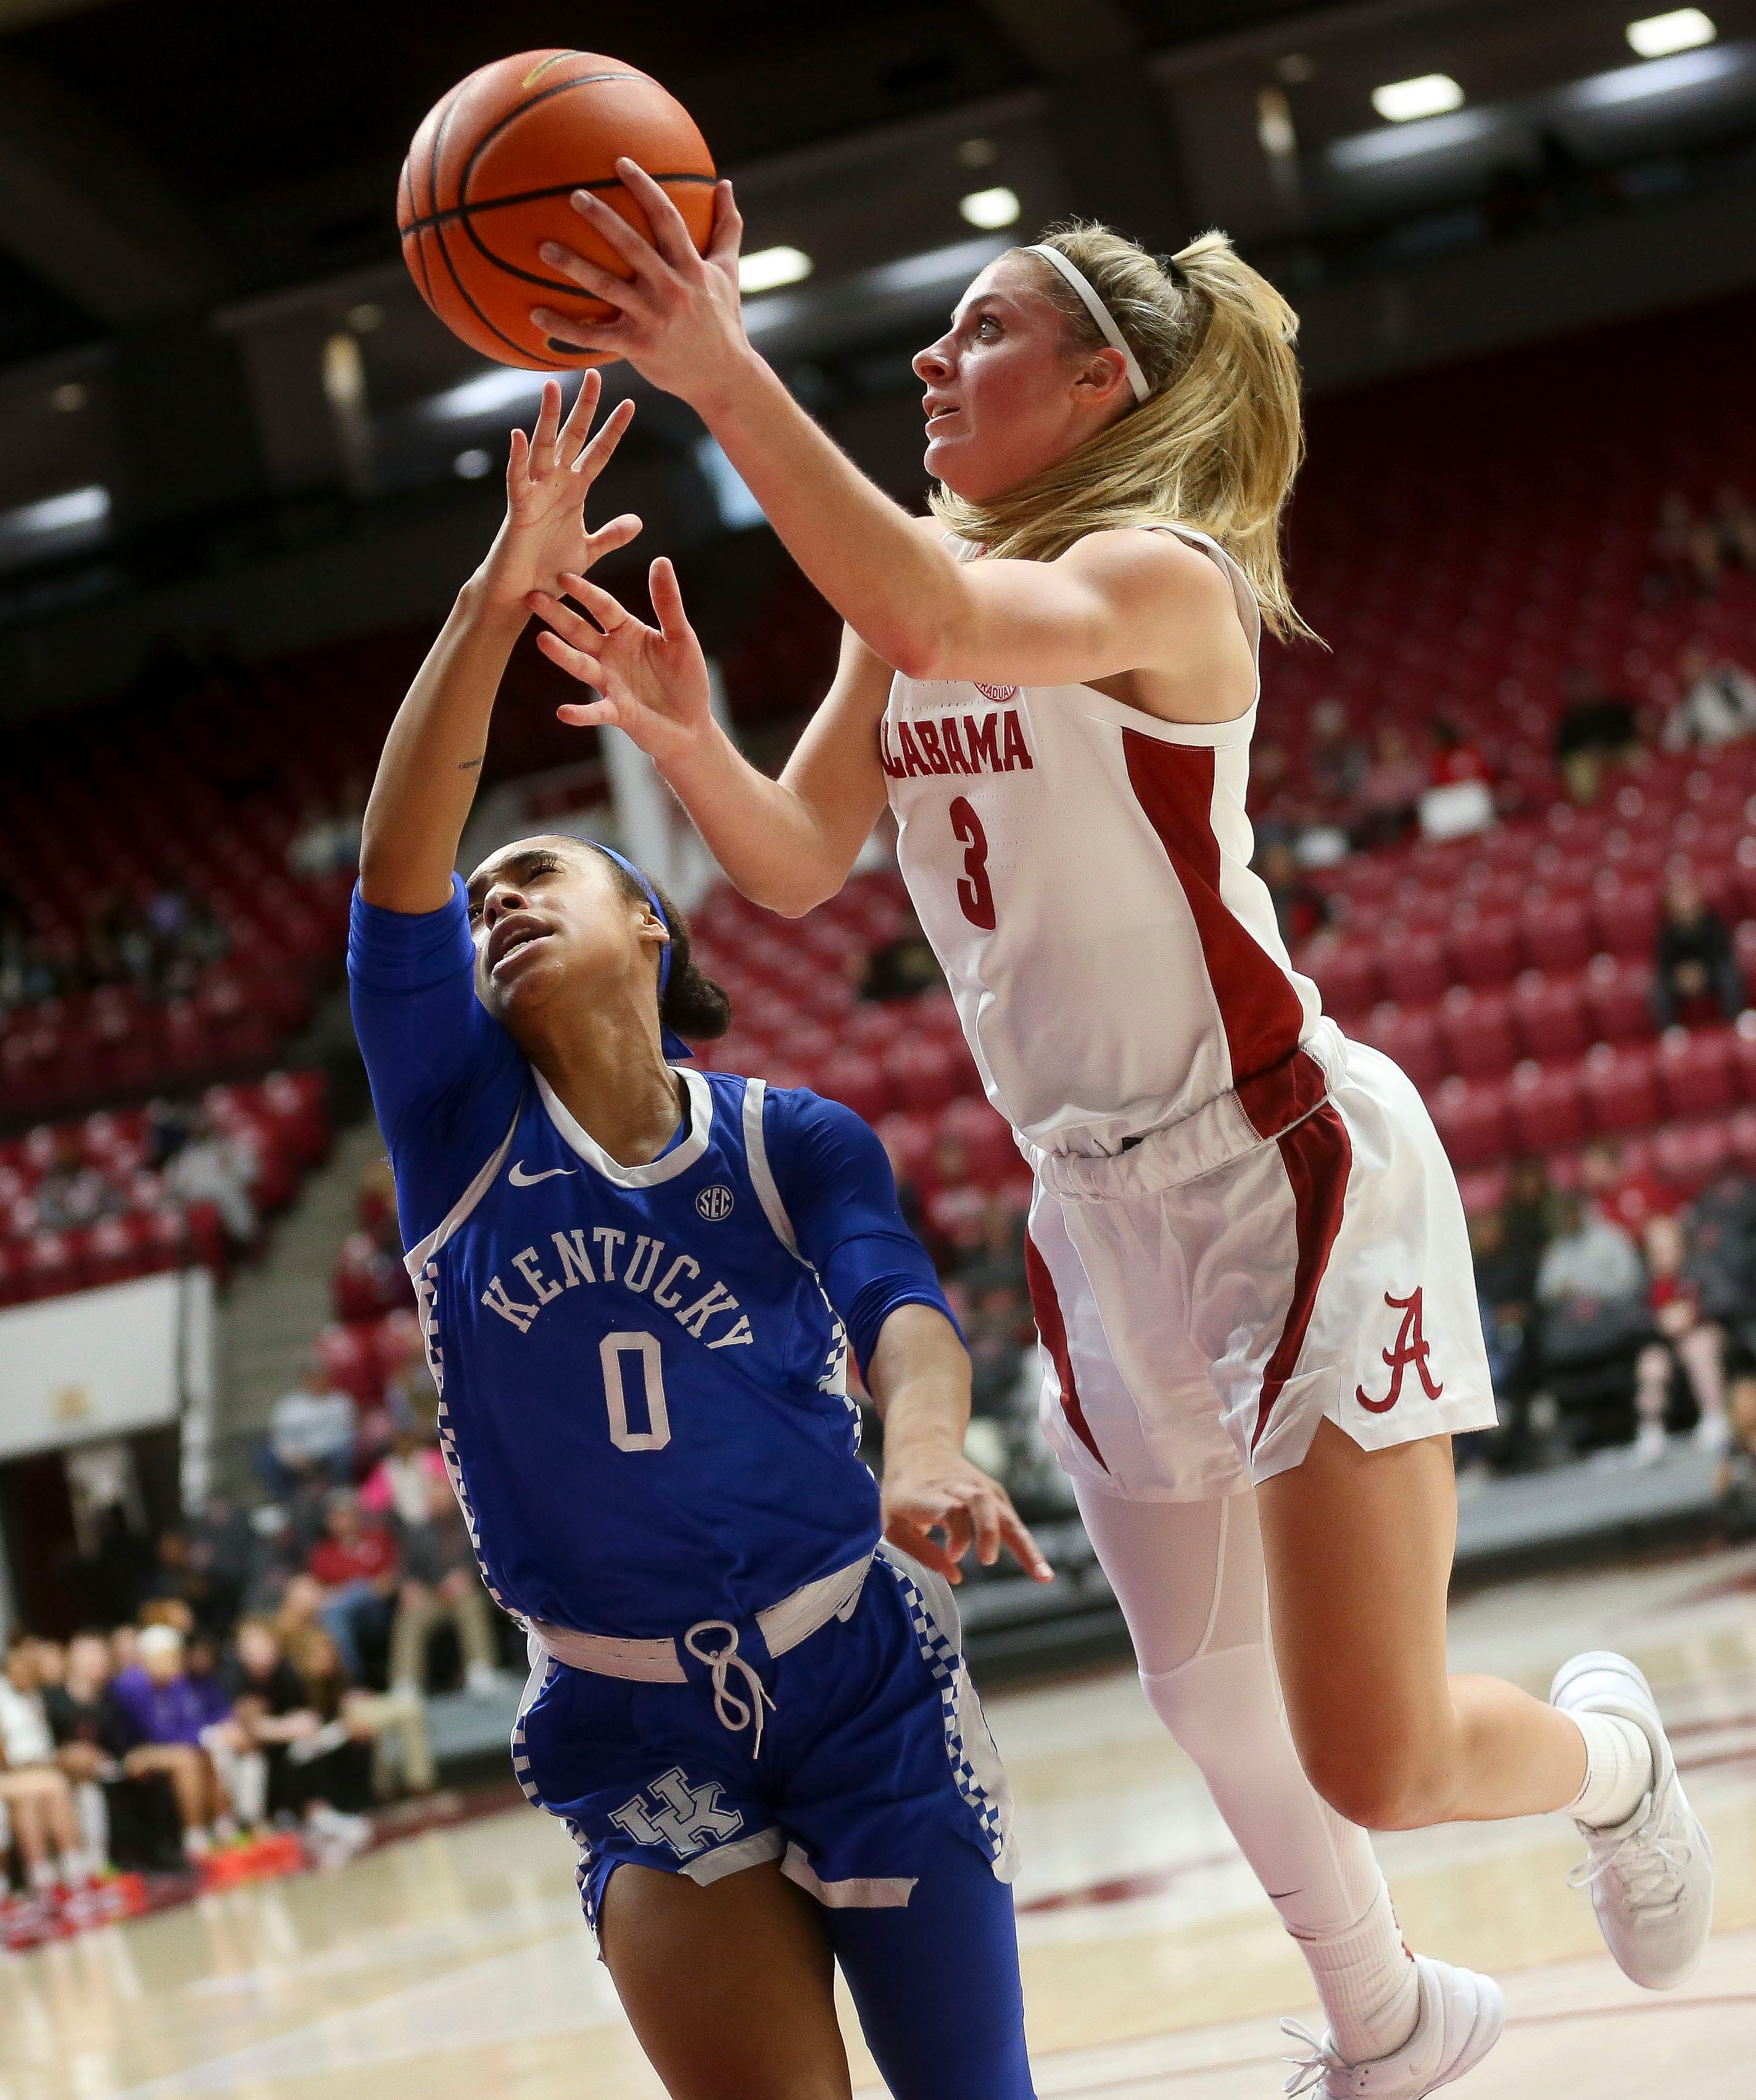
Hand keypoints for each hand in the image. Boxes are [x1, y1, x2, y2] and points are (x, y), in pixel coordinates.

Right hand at [472, 370, 641, 611]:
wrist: (524, 595)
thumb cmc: (550, 571)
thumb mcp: (589, 550)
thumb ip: (611, 534)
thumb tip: (637, 521)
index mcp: (575, 491)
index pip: (599, 452)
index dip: (614, 429)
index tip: (631, 404)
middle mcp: (556, 484)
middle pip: (573, 437)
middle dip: (585, 407)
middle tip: (596, 373)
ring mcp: (536, 493)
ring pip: (543, 448)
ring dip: (547, 418)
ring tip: (552, 387)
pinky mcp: (518, 509)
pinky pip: (517, 479)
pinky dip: (516, 457)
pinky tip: (518, 434)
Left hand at [528, 162, 749, 405]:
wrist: (723, 377)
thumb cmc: (724, 321)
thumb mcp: (729, 272)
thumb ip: (727, 227)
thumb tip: (725, 183)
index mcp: (691, 267)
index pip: (666, 219)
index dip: (644, 188)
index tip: (621, 162)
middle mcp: (671, 289)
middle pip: (632, 246)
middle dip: (603, 219)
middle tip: (574, 196)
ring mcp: (652, 318)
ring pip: (607, 287)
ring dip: (574, 266)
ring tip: (543, 248)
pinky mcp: (637, 347)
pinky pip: (594, 336)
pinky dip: (564, 328)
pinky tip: (535, 315)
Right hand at [529, 558, 715, 767]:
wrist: (691, 725)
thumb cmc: (686, 678)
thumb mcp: (680, 636)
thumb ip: (668, 602)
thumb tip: (661, 560)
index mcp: (626, 632)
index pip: (602, 606)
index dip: (585, 592)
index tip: (564, 575)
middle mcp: (611, 655)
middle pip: (580, 631)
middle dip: (557, 615)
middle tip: (532, 596)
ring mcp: (610, 684)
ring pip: (582, 666)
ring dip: (562, 655)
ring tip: (541, 640)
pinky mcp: (617, 713)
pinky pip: (596, 713)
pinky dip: (580, 713)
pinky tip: (563, 712)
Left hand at [881, 1444, 1052, 1586]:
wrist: (921, 1448)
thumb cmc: (903, 1495)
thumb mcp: (894, 1524)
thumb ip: (920, 1552)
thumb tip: (956, 1577)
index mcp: (928, 1494)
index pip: (949, 1508)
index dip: (957, 1531)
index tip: (954, 1555)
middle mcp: (958, 1488)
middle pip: (980, 1503)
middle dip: (987, 1531)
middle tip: (987, 1560)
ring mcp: (981, 1490)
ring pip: (1005, 1515)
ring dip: (1023, 1545)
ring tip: (1043, 1576)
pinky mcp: (996, 1496)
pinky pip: (1014, 1525)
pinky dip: (1029, 1548)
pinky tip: (1043, 1574)